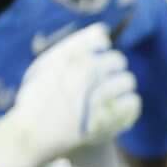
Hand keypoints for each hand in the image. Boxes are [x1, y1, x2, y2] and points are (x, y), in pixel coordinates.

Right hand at [0, 26, 141, 166]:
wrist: (33, 135)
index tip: (95, 57)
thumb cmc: (37, 99)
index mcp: (70, 57)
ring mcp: (99, 96)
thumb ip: (73, 47)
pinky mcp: (110, 119)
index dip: (100, 48)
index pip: (101, 39)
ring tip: (108, 97)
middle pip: (118, 60)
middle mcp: (86, 74)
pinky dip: (127, 106)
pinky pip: (133, 103)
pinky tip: (115, 109)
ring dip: (120, 87)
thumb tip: (104, 32)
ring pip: (128, 81)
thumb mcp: (45, 66)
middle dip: (112, 68)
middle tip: (101, 81)